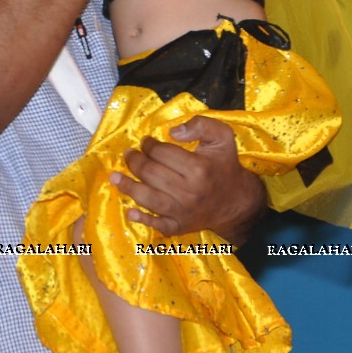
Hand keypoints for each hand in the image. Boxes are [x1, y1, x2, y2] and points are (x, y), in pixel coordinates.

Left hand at [111, 115, 265, 244]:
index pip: (162, 153)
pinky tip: (130, 212)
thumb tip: (172, 132)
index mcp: (199, 168)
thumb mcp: (222, 137)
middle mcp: (189, 192)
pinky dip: (142, 219)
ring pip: (148, 198)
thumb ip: (200, 125)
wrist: (236, 201)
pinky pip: (157, 224)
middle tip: (129, 154)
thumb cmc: (225, 165)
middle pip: (151, 174)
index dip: (149, 145)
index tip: (146, 142)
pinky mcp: (179, 226)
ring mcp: (183, 212)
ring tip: (115, 176)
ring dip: (128, 186)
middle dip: (135, 161)